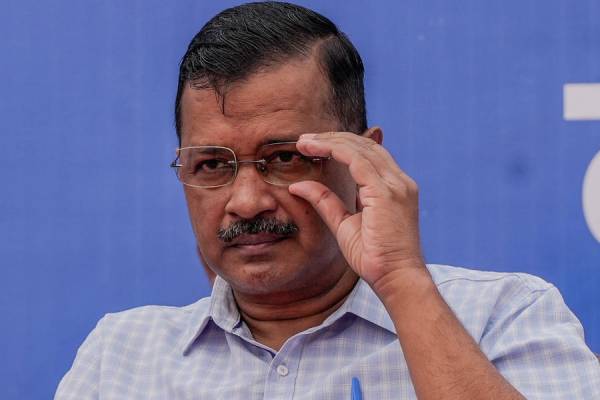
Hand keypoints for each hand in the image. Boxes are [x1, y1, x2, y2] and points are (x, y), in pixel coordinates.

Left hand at [289, 129, 424, 287]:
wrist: (396, 279)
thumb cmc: (375, 258)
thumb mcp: (344, 224)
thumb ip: (325, 202)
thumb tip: (298, 185)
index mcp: (393, 188)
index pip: (368, 155)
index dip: (340, 146)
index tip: (314, 145)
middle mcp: (398, 182)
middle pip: (365, 146)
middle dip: (333, 138)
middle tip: (304, 140)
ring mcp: (396, 185)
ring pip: (360, 148)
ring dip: (330, 140)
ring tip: (305, 142)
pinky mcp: (386, 192)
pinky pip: (357, 161)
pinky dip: (334, 150)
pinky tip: (315, 148)